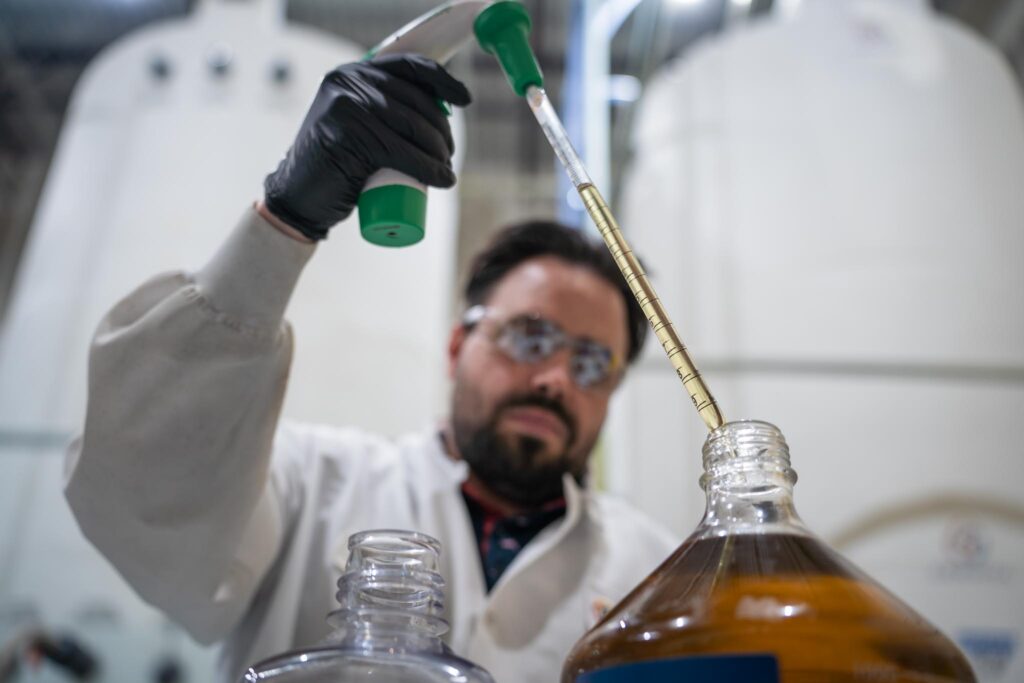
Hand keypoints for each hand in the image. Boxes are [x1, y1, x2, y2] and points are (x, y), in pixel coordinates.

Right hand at [263, 54, 470, 240]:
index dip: (442, 81)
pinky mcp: (347, 136)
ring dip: (439, 152)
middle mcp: (347, 81)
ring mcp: (345, 107)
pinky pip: (400, 152)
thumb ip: (379, 107)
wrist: (298, 197)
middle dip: (442, 131)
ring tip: (446, 170)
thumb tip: (438, 106)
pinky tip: (443, 178)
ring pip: (411, 127)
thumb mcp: (356, 124)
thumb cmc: (336, 163)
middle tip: (448, 156)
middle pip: (414, 101)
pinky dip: (428, 168)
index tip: (464, 100)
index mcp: (353, 72)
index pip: (408, 66)